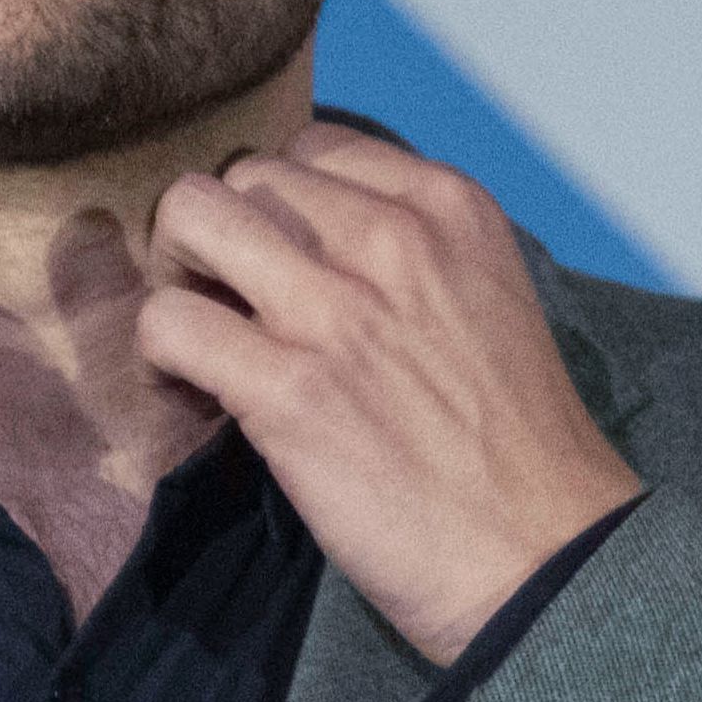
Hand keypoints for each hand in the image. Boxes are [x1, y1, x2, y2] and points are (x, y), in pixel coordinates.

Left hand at [137, 127, 642, 662]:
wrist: (541, 552)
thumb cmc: (510, 443)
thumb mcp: (484, 299)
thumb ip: (408, 254)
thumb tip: (306, 241)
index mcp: (448, 209)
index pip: (313, 149)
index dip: (277, 206)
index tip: (280, 268)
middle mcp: (394, 239)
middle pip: (244, 175)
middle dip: (217, 235)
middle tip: (226, 305)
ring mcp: (338, 311)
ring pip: (192, 218)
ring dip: (176, 277)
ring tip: (200, 338)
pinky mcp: (288, 389)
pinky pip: (168, 323)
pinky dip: (160, 356)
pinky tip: (194, 392)